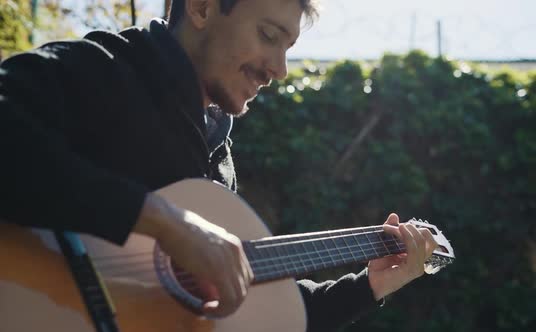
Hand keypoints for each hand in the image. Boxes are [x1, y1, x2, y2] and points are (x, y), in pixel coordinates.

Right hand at [133, 193, 252, 316]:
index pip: (244, 274)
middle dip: (232, 300)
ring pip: (239, 295)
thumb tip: (211, 283)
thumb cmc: (180, 231)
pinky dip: (221, 309)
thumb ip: (211, 261)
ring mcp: (228, 261)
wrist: (172, 224)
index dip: (234, 289)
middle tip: (215, 306)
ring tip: (211, 309)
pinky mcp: (218, 271)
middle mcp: (236, 252)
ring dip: (227, 307)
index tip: (218, 296)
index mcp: (234, 245)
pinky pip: (229, 298)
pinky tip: (207, 307)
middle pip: (245, 285)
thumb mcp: (203, 245)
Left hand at [367, 213, 436, 300]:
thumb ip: (391, 230)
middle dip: (413, 229)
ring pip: (421, 242)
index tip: (398, 225)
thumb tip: (394, 215)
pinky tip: (398, 230)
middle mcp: (421, 262)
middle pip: (429, 240)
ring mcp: (418, 267)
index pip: (428, 239)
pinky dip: (407, 237)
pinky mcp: (411, 270)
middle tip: (397, 226)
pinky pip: (414, 250)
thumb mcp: (385, 244)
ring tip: (394, 227)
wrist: (371, 281)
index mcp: (418, 257)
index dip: (416, 228)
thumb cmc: (379, 264)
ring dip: (407, 231)